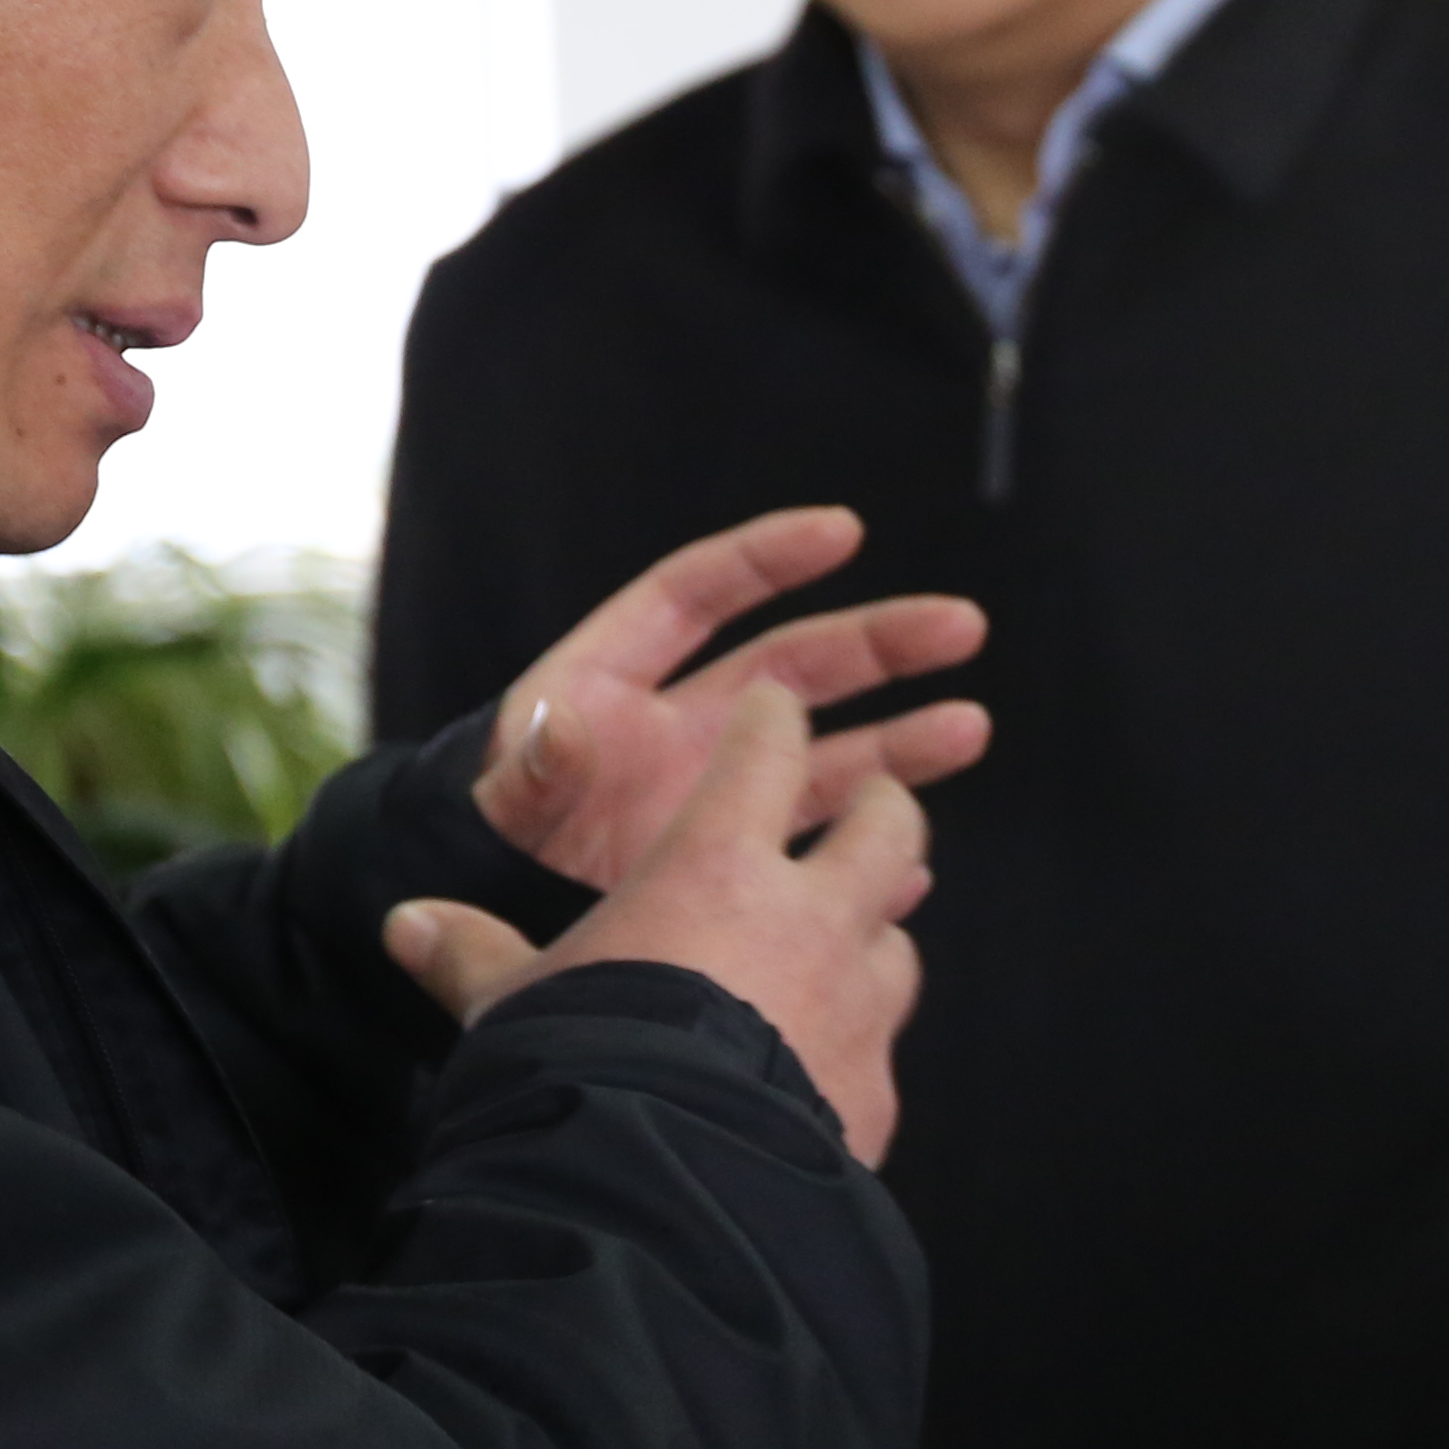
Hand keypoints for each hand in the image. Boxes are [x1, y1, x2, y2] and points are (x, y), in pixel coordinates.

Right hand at [387, 684, 929, 1165]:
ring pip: (898, 937)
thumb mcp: (510, 1005)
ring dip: (877, 932)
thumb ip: (471, 955)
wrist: (659, 1191)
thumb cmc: (575, 1069)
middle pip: (888, 826)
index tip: (777, 710)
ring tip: (853, 941)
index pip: (768, 751)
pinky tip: (830, 1065)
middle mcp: (809, 918)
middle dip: (882, 807)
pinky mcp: (874, 1090)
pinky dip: (859, 1044)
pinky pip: (882, 1047)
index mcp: (718, 865)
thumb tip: (406, 925)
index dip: (774, 722)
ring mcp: (856, 1005)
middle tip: (871, 803)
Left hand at [468, 505, 986, 890]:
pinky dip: (863, 852)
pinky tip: (915, 861)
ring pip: (828, 755)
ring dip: (899, 742)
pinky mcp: (739, 861)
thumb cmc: (480, 841)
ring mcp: (719, 795)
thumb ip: (532, 768)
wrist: (485, 916)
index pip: (701, 594)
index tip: (845, 532)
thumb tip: (556, 727)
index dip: (769, 557)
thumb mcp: (499, 800)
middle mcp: (684, 727)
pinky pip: (817, 844)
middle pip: (796, 665)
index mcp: (617, 681)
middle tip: (961, 627)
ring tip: (969, 728)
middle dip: (879, 642)